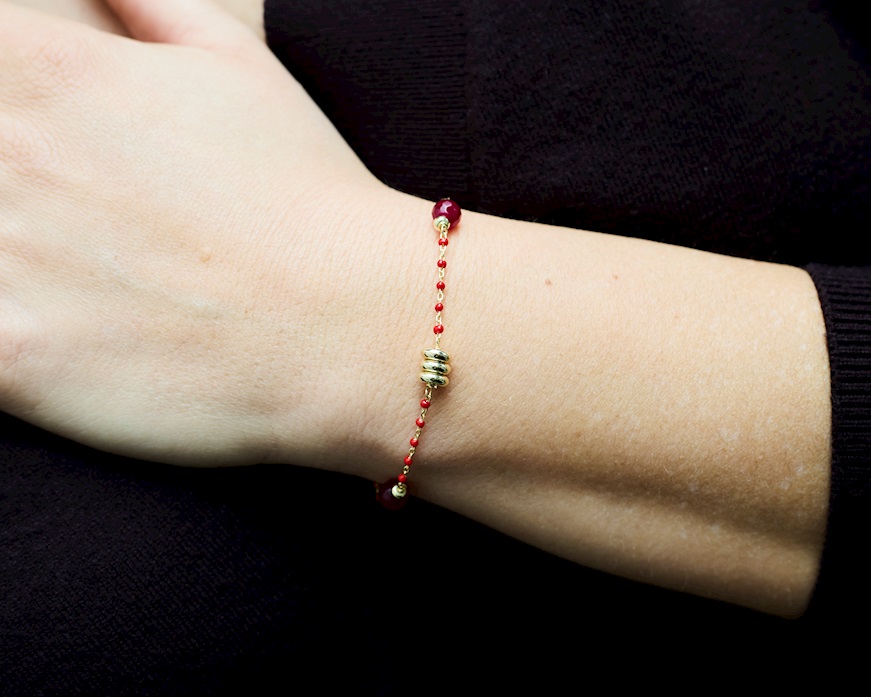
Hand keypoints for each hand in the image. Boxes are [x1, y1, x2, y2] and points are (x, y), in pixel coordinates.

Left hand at [0, 0, 399, 466]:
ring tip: (43, 261)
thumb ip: (141, 2)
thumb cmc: (305, 197)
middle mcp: (4, 152)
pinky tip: (31, 327)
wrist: (352, 327)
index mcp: (44, 65)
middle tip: (38, 206)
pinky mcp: (12, 360)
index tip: (16, 136)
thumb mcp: (235, 60)